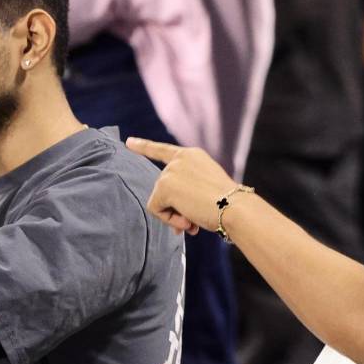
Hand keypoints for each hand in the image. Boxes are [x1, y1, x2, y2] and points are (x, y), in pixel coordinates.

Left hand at [124, 138, 238, 234]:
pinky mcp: (164, 185)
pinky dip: (168, 219)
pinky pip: (156, 210)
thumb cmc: (228, 204)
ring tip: (194, 219)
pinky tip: (187, 219)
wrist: (234, 207)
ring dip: (173, 215)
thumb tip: (179, 220)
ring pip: (159, 201)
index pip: (163, 150)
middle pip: (162, 188)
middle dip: (174, 208)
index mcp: (192, 156)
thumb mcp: (206, 191)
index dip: (144, 147)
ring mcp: (170, 171)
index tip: (129, 142)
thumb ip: (187, 196)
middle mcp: (179, 160)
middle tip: (192, 221)